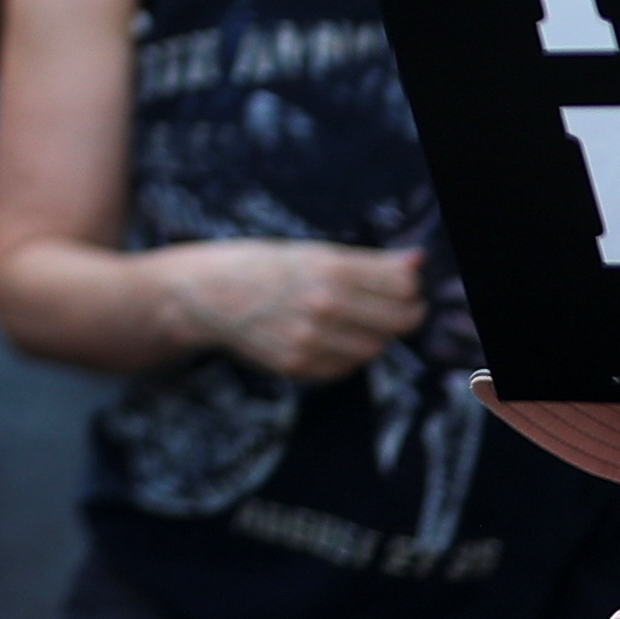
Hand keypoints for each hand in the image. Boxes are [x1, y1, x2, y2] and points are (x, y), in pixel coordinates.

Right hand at [160, 241, 424, 382]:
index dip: (411, 288)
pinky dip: (349, 354)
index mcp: (329, 268)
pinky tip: (333, 337)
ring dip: (375, 335)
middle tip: (399, 308)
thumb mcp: (310, 252)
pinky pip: (346, 367)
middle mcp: (324, 305)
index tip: (407, 288)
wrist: (203, 295)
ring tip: (357, 321)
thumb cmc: (256, 265)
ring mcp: (312, 340)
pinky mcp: (299, 366)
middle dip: (405, 314)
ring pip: (375, 347)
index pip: (402, 286)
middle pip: (398, 320)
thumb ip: (366, 261)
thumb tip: (416, 261)